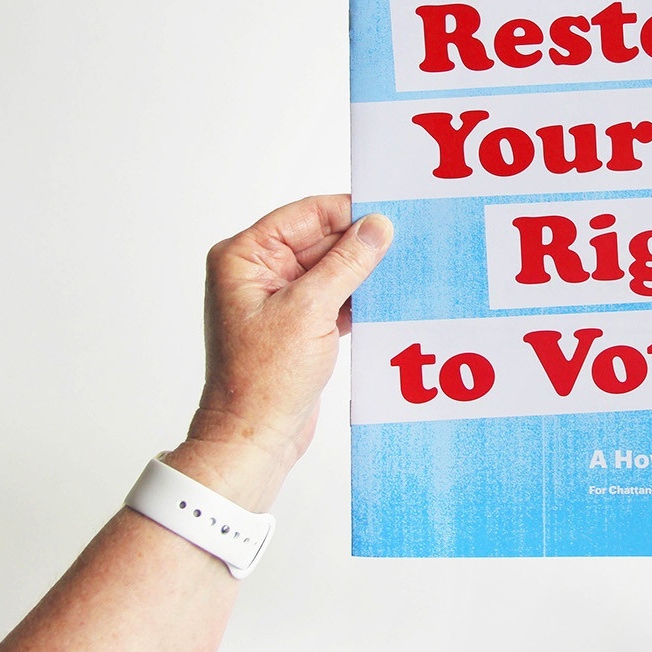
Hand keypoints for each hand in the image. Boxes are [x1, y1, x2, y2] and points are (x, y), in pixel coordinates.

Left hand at [170, 195, 392, 508]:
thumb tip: (378, 227)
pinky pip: (335, 297)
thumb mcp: (310, 310)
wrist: (253, 438)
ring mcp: (279, 300)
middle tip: (407, 241)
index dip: (349, 213)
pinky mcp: (299, 325)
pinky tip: (388, 299)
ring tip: (403, 270)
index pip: (305, 216)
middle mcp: (258, 273)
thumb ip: (346, 263)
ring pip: (332, 270)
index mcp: (244, 257)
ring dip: (364, 273)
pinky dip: (360, 298)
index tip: (390, 212)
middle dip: (361, 244)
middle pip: (321, 241)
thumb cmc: (262, 380)